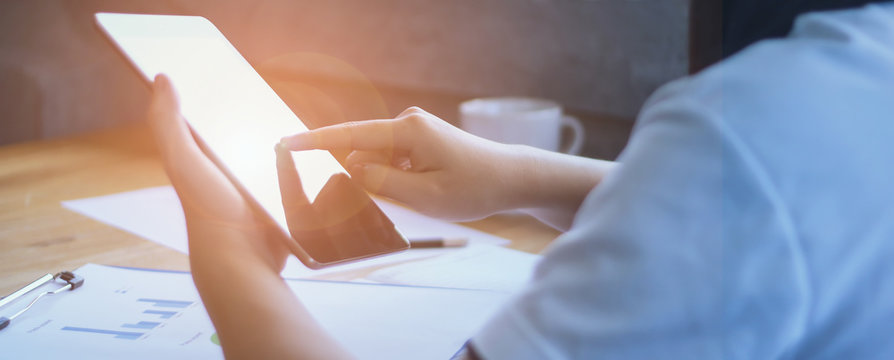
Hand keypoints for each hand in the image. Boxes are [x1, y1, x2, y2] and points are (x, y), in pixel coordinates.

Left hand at [149, 75, 350, 358]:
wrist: (242, 261)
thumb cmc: (209, 213)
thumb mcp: (183, 161)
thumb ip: (168, 123)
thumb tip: (160, 77)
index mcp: (200, 160)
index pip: (206, 118)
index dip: (213, 93)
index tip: (229, 70)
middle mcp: (223, 174)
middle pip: (240, 133)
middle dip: (253, 113)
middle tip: (270, 94)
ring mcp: (250, 190)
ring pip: (269, 155)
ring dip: (283, 141)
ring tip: (297, 122)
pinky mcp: (275, 206)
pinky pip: (291, 177)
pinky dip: (300, 166)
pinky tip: (312, 155)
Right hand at [280, 107, 523, 220]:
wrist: (511, 178)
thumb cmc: (474, 188)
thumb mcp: (423, 196)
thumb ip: (381, 182)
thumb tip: (351, 166)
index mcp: (408, 130)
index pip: (351, 135)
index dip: (316, 141)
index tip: (287, 142)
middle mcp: (408, 122)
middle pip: (365, 152)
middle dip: (367, 178)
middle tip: (406, 199)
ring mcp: (415, 129)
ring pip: (379, 159)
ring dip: (388, 181)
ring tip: (426, 194)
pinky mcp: (419, 139)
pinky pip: (392, 160)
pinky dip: (396, 178)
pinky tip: (424, 190)